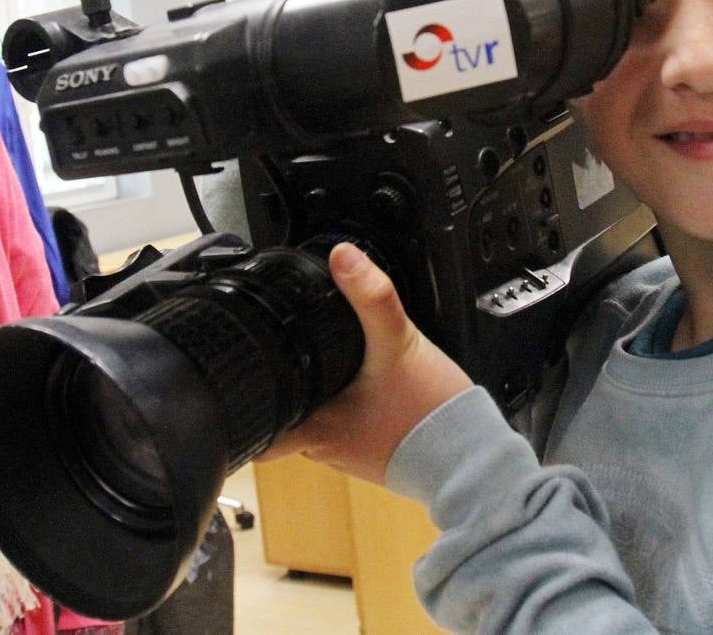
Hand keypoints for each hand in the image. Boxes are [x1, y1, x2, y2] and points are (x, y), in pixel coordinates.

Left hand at [260, 242, 472, 483]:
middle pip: (285, 418)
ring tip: (327, 366)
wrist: (471, 456)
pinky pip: (349, 427)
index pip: (258, 425)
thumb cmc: (430, 413)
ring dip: (317, 398)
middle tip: (289, 356)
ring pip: (316, 422)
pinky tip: (366, 386)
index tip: (241, 376)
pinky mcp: (377, 451)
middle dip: (286, 389)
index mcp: (317, 426)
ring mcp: (352, 452)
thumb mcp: (398, 342)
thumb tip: (343, 257)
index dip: (245, 401)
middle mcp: (327, 446)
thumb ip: (371, 296)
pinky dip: (349, 406)